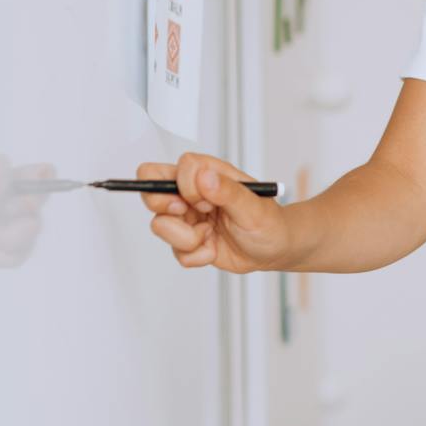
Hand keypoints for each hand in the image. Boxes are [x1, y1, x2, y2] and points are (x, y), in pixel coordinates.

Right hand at [138, 151, 290, 273]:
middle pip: (151, 189)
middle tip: (190, 215)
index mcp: (209, 174)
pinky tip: (214, 250)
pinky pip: (176, 252)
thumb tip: (204, 176)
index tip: (204, 201)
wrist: (274, 250)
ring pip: (160, 225)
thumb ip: (227, 191)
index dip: (183, 186)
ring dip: (187, 239)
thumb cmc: (269, 222)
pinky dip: (196, 256)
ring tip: (211, 238)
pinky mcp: (187, 241)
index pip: (175, 168)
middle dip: (165, 208)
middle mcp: (192, 193)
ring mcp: (187, 217)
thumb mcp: (253, 207)